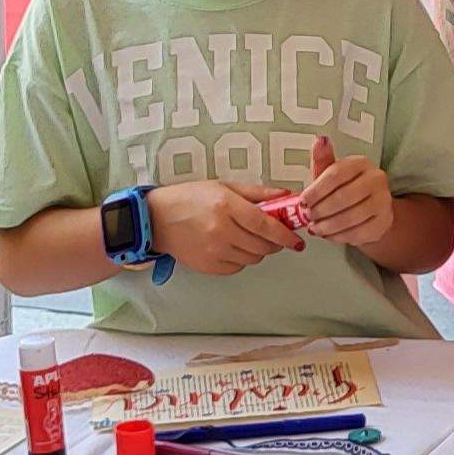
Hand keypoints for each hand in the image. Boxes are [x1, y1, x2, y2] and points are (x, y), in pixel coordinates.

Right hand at [149, 178, 300, 275]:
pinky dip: (242, 258)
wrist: (156, 219)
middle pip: (263, 245)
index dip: (285, 234)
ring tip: (248, 237)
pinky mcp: (209, 266)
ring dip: (259, 250)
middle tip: (273, 234)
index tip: (297, 239)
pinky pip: (238, 267)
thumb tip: (286, 196)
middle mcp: (221, 231)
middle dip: (274, 242)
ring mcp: (214, 251)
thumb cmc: (190, 198)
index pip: (266, 225)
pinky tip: (233, 246)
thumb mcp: (224, 186)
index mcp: (226, 206)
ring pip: (253, 258)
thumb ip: (257, 193)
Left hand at [294, 136, 396, 247]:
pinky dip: (338, 237)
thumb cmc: (346, 187)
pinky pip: (358, 233)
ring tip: (314, 228)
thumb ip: (323, 160)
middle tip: (307, 217)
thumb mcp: (332, 172)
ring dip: (327, 226)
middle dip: (320, 210)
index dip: (316, 191)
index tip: (302, 202)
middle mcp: (376, 179)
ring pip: (350, 218)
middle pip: (343, 198)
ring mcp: (384, 201)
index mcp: (361, 163)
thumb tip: (319, 141)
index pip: (336, 175)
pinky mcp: (384, 222)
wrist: (372, 207)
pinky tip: (328, 235)